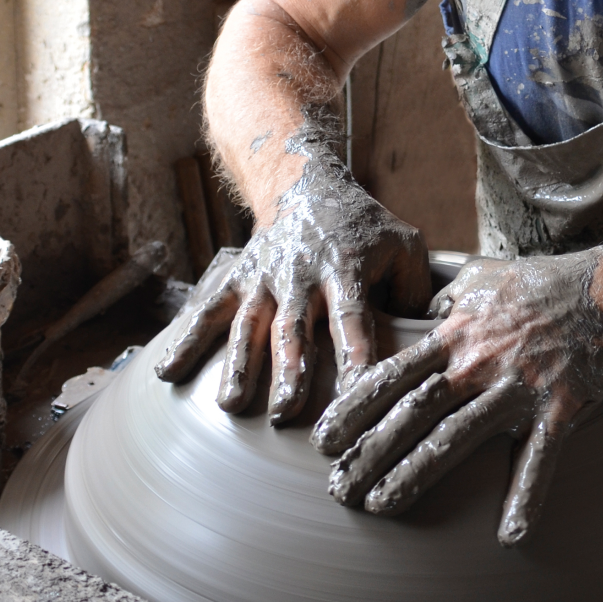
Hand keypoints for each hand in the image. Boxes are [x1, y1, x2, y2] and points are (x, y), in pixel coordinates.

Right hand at [155, 155, 429, 423]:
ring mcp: (264, 277)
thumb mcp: (404, 244)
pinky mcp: (237, 278)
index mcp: (346, 270)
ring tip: (231, 405)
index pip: (353, 321)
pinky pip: (208, 309)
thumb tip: (436, 343)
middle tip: (286, 414)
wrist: (306, 187)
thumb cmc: (364, 228)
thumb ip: (418, 289)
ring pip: (249, 323)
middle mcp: (301, 275)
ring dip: (240, 363)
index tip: (358, 399)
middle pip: (295, 328)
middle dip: (289, 371)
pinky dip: (187, 339)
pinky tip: (166, 373)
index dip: (355, 359)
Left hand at [310, 250, 602, 545]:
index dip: (355, 407)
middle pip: (413, 412)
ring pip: (458, 437)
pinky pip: (540, 457)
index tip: (325, 438)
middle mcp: (476, 363)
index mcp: (454, 335)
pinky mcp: (557, 408)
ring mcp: (516, 387)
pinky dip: (526, 496)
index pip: (393, 374)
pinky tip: (510, 535)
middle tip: (337, 486)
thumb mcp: (477, 277)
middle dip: (370, 451)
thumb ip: (443, 302)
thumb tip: (419, 314)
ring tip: (380, 504)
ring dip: (416, 474)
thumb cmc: (535, 283)